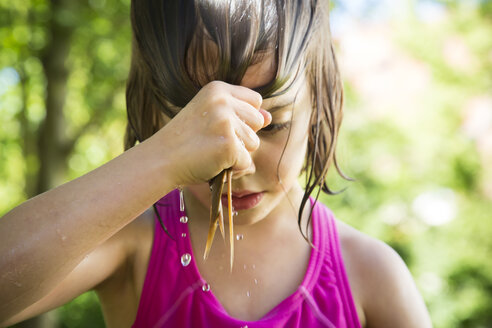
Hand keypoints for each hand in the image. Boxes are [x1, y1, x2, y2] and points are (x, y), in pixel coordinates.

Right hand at [149, 81, 270, 186]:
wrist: (160, 160)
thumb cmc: (185, 141)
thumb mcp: (210, 118)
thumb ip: (240, 115)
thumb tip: (269, 117)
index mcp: (217, 89)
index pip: (255, 102)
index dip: (243, 119)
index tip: (219, 127)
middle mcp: (223, 101)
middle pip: (258, 122)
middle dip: (242, 137)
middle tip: (212, 141)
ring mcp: (226, 122)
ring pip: (254, 144)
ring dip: (237, 154)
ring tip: (211, 153)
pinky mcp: (228, 145)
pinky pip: (246, 162)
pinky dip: (232, 169)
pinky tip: (212, 164)